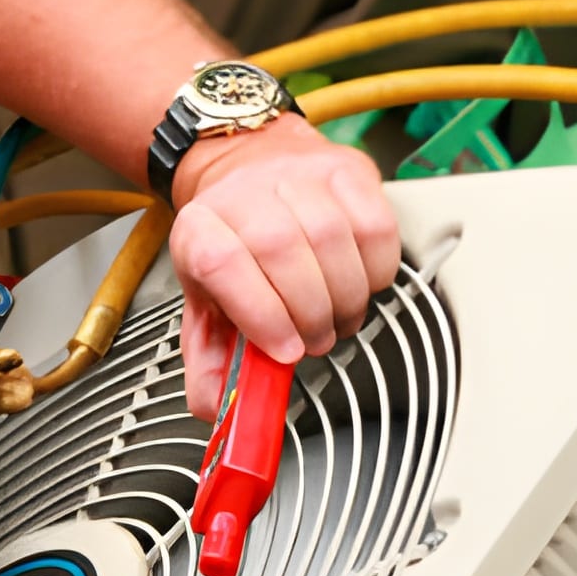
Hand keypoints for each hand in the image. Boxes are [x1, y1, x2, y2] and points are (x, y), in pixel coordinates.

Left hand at [167, 116, 400, 419]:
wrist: (251, 167)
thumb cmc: (233, 240)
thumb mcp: (205, 302)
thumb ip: (210, 360)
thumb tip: (216, 408)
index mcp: (200, 228)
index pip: (222, 263)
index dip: (260, 314)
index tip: (285, 352)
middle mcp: (244, 193)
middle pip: (281, 251)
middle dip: (310, 314)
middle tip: (316, 339)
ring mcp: (298, 175)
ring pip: (334, 239)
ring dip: (345, 298)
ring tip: (337, 317)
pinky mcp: (346, 171)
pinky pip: (376, 228)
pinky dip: (376, 271)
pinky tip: (360, 283)